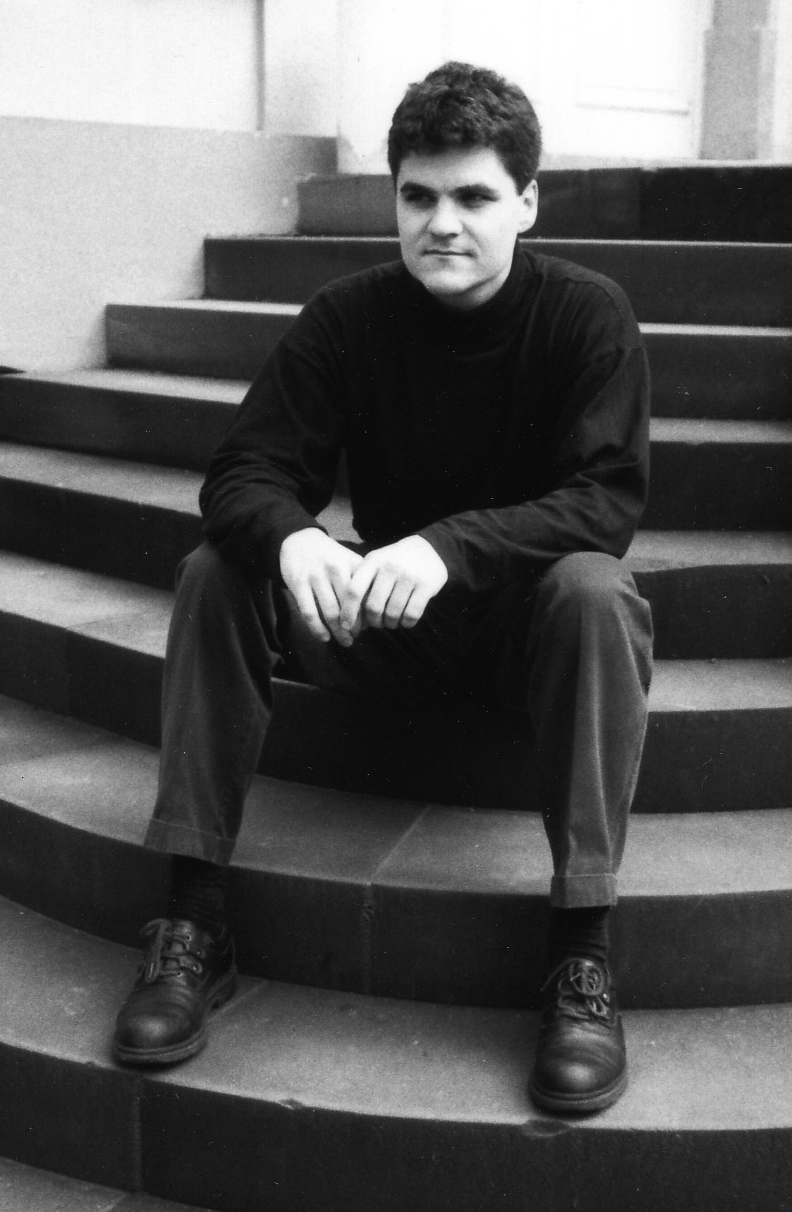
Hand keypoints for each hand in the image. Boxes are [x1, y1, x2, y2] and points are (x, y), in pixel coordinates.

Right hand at [279, 529, 363, 646]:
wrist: (299, 540)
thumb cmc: (330, 557)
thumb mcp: (350, 561)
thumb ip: (362, 583)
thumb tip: (370, 616)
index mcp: (352, 564)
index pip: (365, 596)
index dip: (368, 615)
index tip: (369, 627)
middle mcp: (336, 569)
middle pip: (349, 607)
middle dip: (354, 628)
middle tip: (355, 638)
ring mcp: (316, 576)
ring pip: (330, 612)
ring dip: (338, 632)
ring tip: (344, 641)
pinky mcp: (298, 582)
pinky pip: (309, 612)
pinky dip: (317, 629)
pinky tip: (324, 637)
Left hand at [339, 535, 447, 632]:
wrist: (429, 548)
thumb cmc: (395, 562)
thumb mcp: (376, 562)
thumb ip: (362, 582)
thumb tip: (347, 618)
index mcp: (373, 561)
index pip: (354, 590)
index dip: (348, 612)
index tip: (345, 626)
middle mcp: (390, 567)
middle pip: (374, 607)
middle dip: (374, 622)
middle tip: (377, 623)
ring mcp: (409, 576)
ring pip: (392, 614)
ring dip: (390, 624)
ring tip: (391, 622)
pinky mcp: (426, 586)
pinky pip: (411, 614)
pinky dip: (406, 623)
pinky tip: (406, 620)